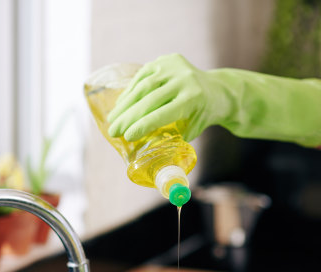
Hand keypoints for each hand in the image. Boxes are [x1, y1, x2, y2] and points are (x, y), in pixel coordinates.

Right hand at [107, 53, 320, 147]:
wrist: (217, 89)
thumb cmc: (200, 116)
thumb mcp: (189, 130)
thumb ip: (168, 138)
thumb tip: (142, 152)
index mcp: (193, 99)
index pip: (162, 113)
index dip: (142, 125)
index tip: (126, 137)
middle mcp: (185, 79)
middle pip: (149, 99)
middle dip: (128, 117)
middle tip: (113, 131)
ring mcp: (175, 66)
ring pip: (143, 87)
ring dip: (125, 104)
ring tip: (112, 119)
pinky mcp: (167, 60)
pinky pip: (143, 76)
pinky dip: (130, 92)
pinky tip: (121, 105)